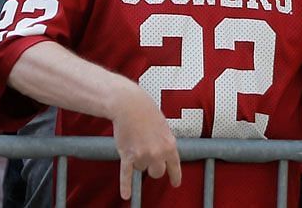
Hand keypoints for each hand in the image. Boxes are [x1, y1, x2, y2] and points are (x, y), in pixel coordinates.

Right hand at [109, 85, 180, 200]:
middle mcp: (158, 153)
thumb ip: (165, 143)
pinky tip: (126, 195)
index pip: (175, 166)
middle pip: (157, 173)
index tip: (175, 183)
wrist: (130, 105)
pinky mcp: (127, 156)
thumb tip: (164, 154)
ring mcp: (142, 155)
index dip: (175, 176)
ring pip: (141, 169)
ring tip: (136, 144)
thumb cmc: (146, 112)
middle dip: (153, 168)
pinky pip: (127, 175)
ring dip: (138, 161)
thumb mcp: (164, 127)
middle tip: (149, 158)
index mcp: (170, 145)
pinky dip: (126, 186)